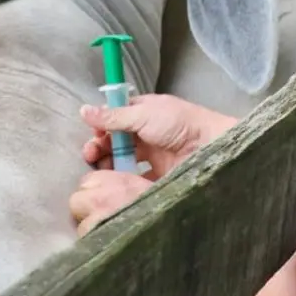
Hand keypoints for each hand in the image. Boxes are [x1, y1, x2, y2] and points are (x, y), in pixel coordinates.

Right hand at [79, 93, 236, 178]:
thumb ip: (114, 117)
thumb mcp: (144, 114)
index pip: (117, 118)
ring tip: (101, 171)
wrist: (210, 148)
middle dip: (101, 147)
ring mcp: (154, 155)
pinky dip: (125, 182)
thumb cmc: (180, 124)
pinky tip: (116, 185)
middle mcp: (148, 133)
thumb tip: (84, 110)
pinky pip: (136, 179)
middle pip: (117, 141)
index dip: (102, 127)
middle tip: (91, 156)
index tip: (93, 136)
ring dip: (109, 165)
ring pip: (123, 161)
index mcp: (146, 113)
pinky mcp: (159, 176)